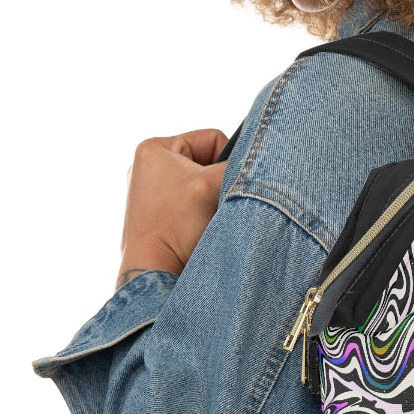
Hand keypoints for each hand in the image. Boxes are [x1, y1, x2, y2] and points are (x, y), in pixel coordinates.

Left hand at [116, 128, 228, 289]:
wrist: (155, 274)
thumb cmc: (175, 229)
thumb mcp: (212, 185)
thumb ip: (238, 167)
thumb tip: (264, 162)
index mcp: (155, 148)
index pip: (213, 138)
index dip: (228, 162)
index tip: (223, 188)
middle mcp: (150, 167)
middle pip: (209, 165)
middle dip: (219, 185)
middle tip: (215, 206)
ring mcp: (153, 194)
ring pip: (204, 188)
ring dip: (212, 204)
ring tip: (205, 222)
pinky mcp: (159, 217)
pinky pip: (194, 208)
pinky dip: (203, 218)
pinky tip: (198, 232)